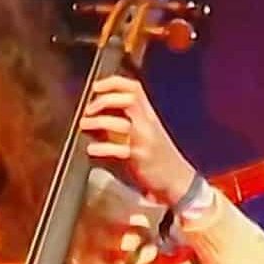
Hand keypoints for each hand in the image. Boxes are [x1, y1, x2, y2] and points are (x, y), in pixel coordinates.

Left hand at [79, 76, 197, 204]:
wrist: (179, 180)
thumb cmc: (159, 156)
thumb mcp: (148, 131)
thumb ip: (127, 119)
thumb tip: (95, 113)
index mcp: (150, 115)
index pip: (134, 89)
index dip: (113, 83)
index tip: (96, 86)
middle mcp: (149, 124)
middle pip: (128, 100)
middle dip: (104, 100)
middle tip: (89, 109)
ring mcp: (146, 141)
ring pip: (122, 124)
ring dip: (99, 122)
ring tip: (84, 125)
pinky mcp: (141, 159)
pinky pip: (120, 150)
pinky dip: (103, 148)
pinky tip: (92, 149)